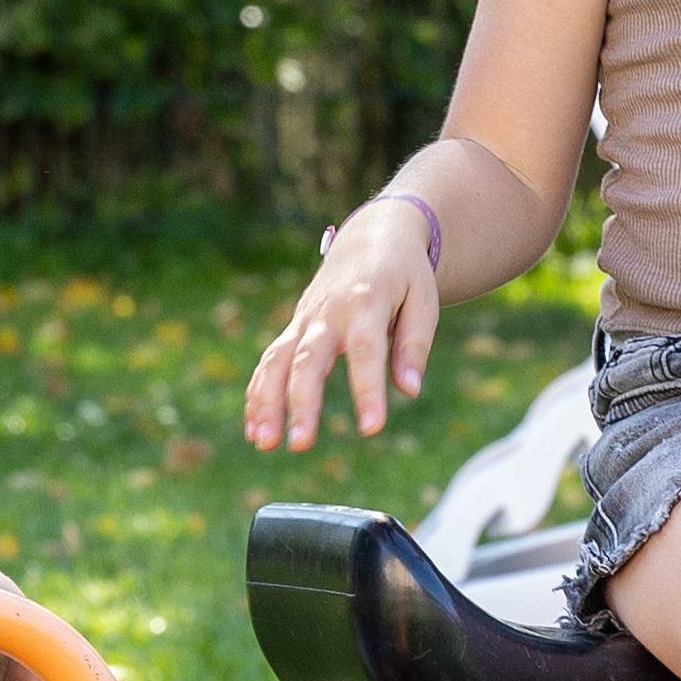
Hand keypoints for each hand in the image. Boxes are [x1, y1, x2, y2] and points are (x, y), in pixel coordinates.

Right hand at [244, 196, 442, 449]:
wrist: (371, 237)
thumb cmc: (404, 274)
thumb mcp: (423, 300)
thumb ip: (415, 344)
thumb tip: (409, 390)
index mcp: (366, 302)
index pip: (365, 350)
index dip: (366, 390)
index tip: (371, 428)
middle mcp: (328, 312)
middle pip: (308, 358)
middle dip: (301, 402)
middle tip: (300, 444)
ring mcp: (305, 319)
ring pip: (277, 360)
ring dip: (267, 402)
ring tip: (265, 443)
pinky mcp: (294, 328)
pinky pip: (269, 361)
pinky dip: (258, 394)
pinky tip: (256, 430)